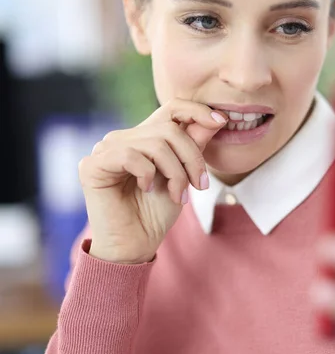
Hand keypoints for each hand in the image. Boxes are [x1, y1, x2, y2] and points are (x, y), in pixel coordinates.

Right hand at [78, 99, 227, 263]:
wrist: (136, 245)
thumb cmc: (158, 212)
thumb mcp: (185, 174)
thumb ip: (194, 145)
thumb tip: (216, 118)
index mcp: (146, 138)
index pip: (172, 109)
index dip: (197, 110)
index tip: (222, 122)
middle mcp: (125, 138)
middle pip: (169, 129)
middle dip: (192, 158)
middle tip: (201, 185)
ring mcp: (106, 149)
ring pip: (154, 143)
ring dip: (175, 172)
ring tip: (179, 195)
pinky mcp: (92, 164)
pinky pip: (130, 155)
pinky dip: (148, 174)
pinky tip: (147, 189)